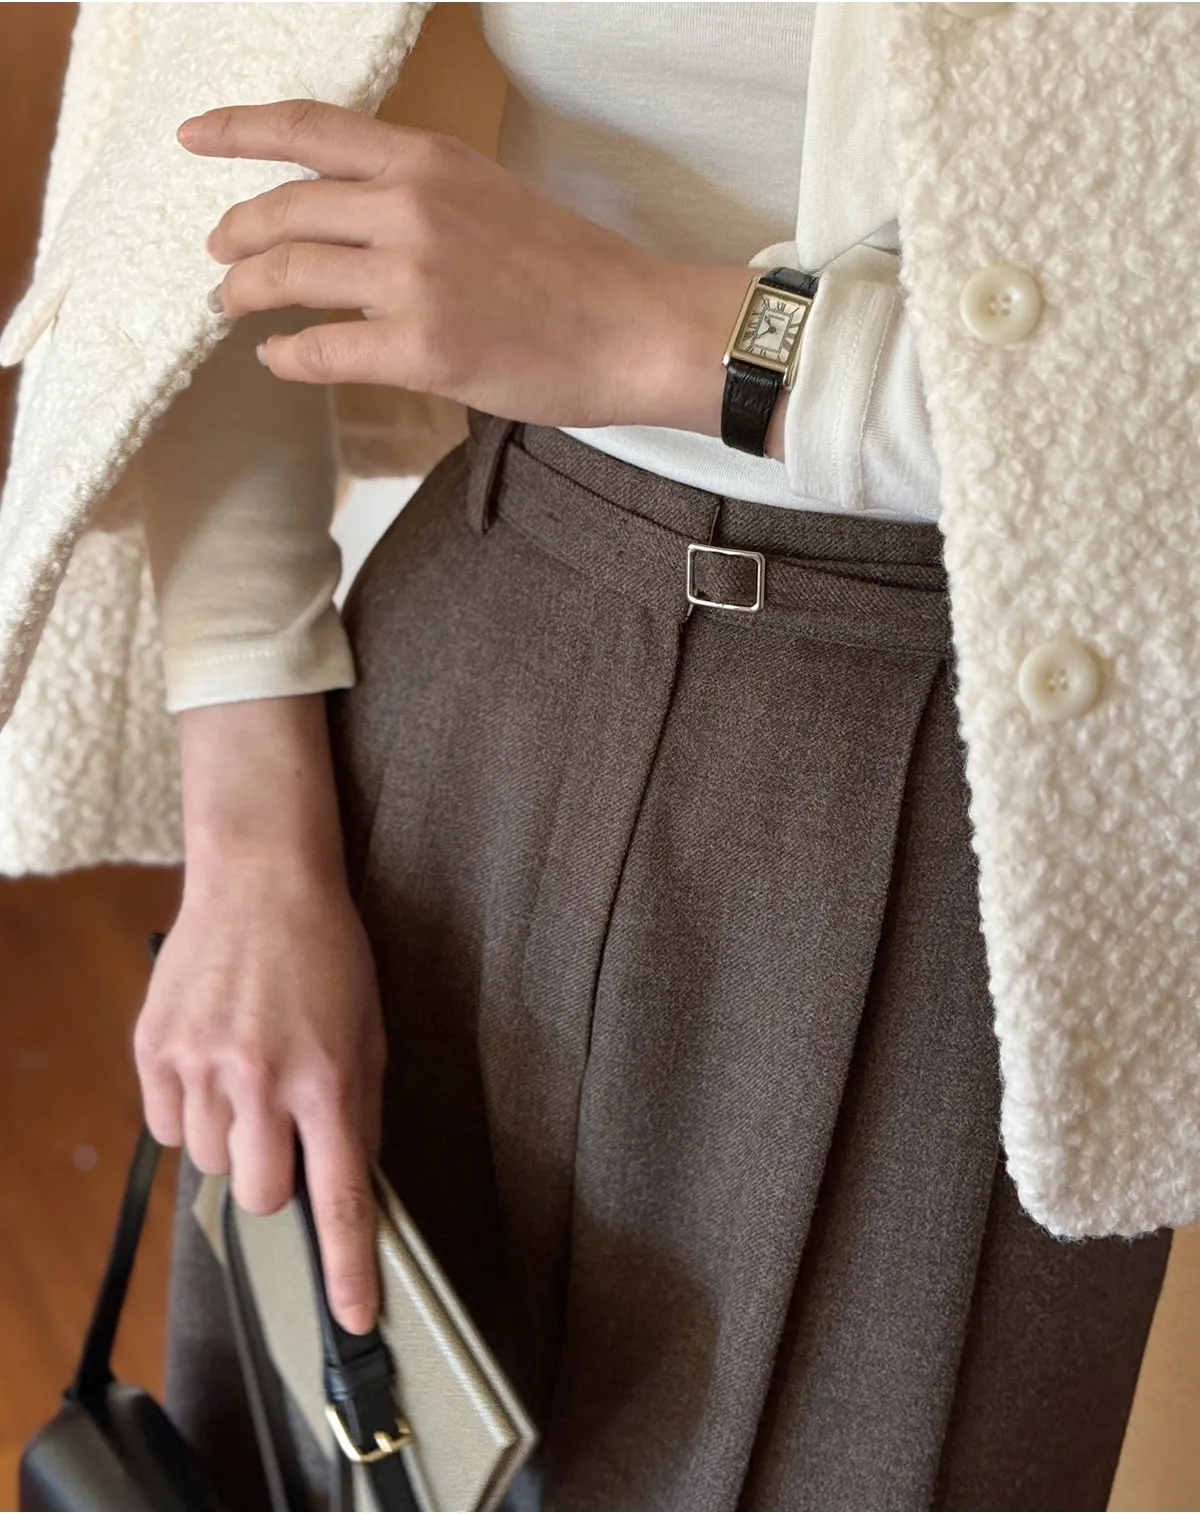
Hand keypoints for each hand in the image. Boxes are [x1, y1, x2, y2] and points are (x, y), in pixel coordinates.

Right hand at [134, 696, 384, 1333]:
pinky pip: (165, 1129)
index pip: (338, 1197)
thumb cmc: (327, 955)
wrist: (260, 880)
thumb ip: (358, 1112)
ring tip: (247, 1076)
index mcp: (328, 1077)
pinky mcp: (154, 1051)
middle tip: (283, 1130)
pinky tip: (211, 1065)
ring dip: (229, 1141)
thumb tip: (349, 1186)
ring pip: (206, 1165)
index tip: (356, 1318)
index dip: (346, 1268)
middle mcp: (261, 1078)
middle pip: (258, 1196)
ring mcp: (199, 1065)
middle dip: (274, 1181)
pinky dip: (188, 1114)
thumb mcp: (369, 1032)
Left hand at [179, 101, 775, 447]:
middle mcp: (410, 207)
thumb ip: (422, 198)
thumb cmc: (579, 273)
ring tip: (233, 309)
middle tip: (219, 258)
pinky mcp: (420, 349)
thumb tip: (357, 222)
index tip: (193, 139)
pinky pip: (319, 351)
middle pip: (284, 210)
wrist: (637, 329)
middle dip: (235, 236)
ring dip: (245, 296)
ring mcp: (412, 279)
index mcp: (430, 161)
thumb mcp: (492, 197)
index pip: (310, 129)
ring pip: (287, 277)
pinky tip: (279, 359)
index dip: (239, 131)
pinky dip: (286, 356)